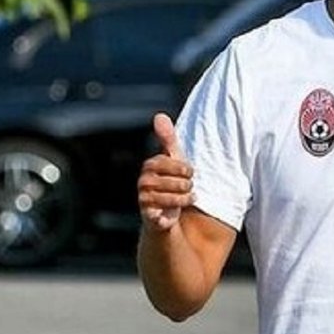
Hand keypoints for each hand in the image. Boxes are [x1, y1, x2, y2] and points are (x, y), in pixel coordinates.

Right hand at [137, 113, 193, 230]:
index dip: (183, 168)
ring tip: (187, 197)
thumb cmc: (170, 180)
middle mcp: (143, 183)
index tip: (190, 172)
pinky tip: (169, 217)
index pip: (169, 163)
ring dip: (184, 199)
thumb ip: (167, 138)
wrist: (165, 210)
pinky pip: (158, 216)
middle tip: (188, 186)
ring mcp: (144, 200)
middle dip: (185, 184)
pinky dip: (164, 217)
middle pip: (174, 182)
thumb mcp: (172, 158)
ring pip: (172, 198)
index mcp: (149, 167)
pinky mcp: (147, 217)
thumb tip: (159, 115)